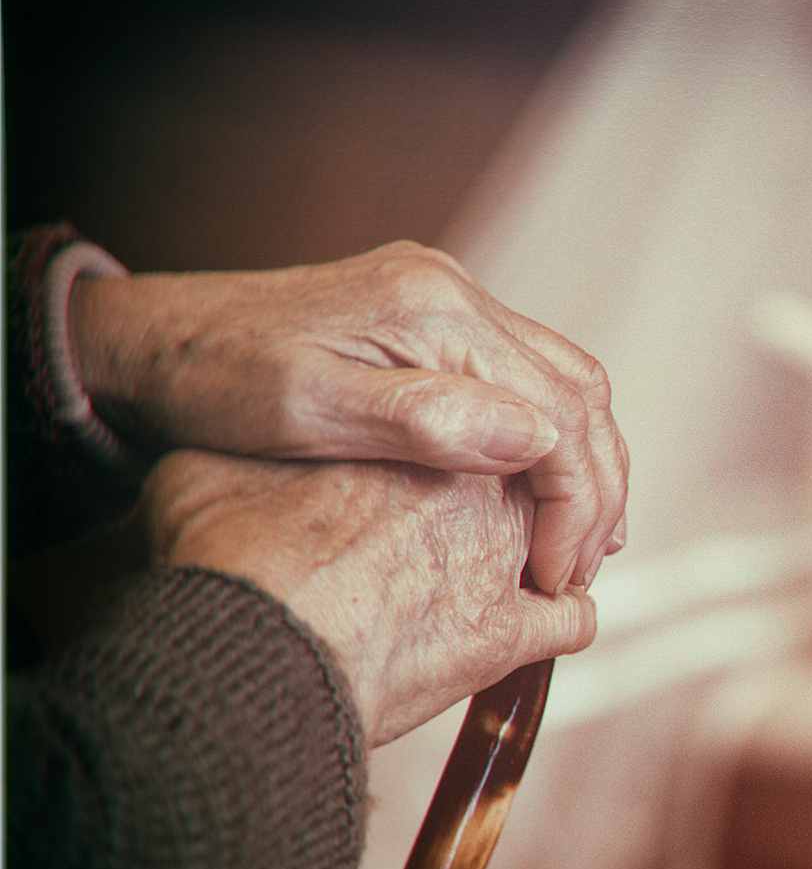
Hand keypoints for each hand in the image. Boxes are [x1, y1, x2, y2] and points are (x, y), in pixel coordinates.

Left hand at [69, 241, 627, 592]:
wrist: (155, 338)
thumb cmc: (215, 380)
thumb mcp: (307, 411)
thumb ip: (424, 420)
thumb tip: (534, 438)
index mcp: (432, 311)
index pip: (556, 411)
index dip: (577, 502)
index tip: (562, 574)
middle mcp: (455, 294)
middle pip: (581, 391)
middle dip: (599, 489)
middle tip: (585, 570)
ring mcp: (451, 305)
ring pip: (569, 384)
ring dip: (587, 468)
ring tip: (581, 547)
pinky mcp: (439, 326)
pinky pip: (533, 381)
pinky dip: (556, 445)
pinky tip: (548, 497)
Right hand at [137, 449, 597, 745]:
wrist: (249, 642)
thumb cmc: (232, 552)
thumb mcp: (232, 458)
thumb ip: (277, 444)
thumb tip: (258, 446)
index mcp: (423, 427)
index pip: (487, 415)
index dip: (479, 438)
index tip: (461, 460)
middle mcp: (480, 487)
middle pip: (533, 478)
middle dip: (530, 494)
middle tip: (507, 514)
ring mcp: (502, 560)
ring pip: (561, 539)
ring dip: (552, 549)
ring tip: (532, 564)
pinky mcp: (507, 634)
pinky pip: (569, 618)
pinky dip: (563, 616)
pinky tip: (547, 618)